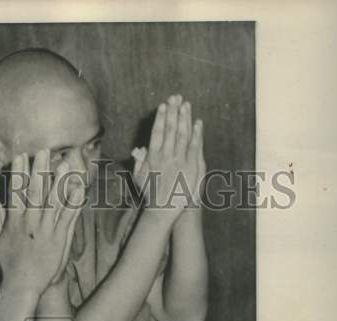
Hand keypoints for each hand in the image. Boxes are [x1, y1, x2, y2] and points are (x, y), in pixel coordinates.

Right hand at [0, 149, 84, 294]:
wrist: (23, 286)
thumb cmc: (8, 265)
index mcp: (14, 222)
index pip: (16, 193)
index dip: (18, 173)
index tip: (21, 157)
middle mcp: (30, 223)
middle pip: (35, 192)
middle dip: (39, 171)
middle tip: (43, 152)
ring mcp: (46, 231)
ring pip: (54, 202)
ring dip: (59, 182)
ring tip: (64, 164)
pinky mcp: (60, 239)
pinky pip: (68, 218)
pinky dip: (74, 203)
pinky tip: (80, 190)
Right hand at [133, 95, 205, 216]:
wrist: (165, 208)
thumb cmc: (151, 194)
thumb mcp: (139, 178)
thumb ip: (139, 162)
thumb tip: (139, 149)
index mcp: (153, 157)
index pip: (157, 132)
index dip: (161, 117)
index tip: (164, 105)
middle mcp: (166, 156)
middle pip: (171, 129)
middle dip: (173, 112)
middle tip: (176, 97)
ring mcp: (180, 160)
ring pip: (183, 134)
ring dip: (185, 118)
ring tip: (186, 104)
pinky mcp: (191, 165)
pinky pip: (195, 145)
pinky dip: (197, 133)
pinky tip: (198, 122)